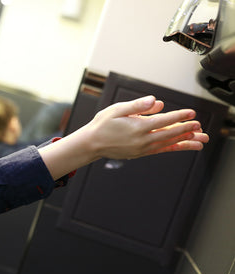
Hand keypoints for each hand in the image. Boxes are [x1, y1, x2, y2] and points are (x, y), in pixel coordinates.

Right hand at [84, 95, 208, 159]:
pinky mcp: (141, 153)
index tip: (191, 113)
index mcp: (137, 127)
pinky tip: (184, 146)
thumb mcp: (117, 109)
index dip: (179, 116)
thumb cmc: (103, 125)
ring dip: (185, 141)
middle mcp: (142, 140)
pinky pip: (162, 150)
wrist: (92, 144)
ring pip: (168, 144)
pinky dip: (174, 148)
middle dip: (186, 129)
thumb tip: (156, 101)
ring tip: (200, 139)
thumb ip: (138, 105)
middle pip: (169, 133)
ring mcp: (142, 148)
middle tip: (200, 125)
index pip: (164, 120)